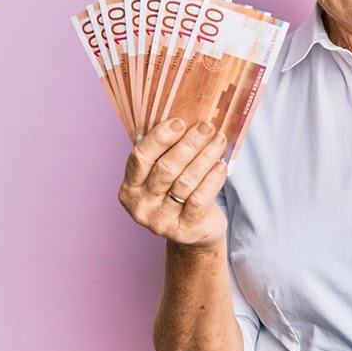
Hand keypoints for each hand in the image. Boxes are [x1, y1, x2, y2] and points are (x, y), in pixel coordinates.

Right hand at [118, 118, 229, 248]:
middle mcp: (140, 206)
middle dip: (189, 144)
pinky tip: (221, 165)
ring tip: (219, 140)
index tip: (180, 121)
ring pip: (185, 182)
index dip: (160, 138)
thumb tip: (188, 118)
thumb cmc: (178, 193)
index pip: (140, 157)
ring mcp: (160, 221)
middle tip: (207, 126)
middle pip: (166, 168)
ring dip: (205, 157)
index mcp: (130, 187)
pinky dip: (212, 179)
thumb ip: (167, 152)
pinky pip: (200, 199)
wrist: (194, 232)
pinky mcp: (183, 230)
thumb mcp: (166, 175)